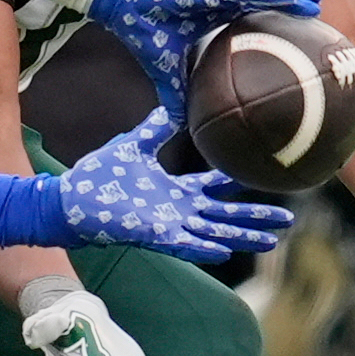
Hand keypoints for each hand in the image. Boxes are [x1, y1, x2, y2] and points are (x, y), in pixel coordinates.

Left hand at [49, 107, 292, 263]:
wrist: (67, 198)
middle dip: (255, 218)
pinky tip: (223, 251)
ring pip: (212, 233)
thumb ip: (154, 128)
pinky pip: (181, 244)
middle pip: (225, 215)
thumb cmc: (97, 177)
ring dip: (240, 237)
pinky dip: (201, 248)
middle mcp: (177, 211)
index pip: (215, 188)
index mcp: (175, 190)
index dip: (238, 183)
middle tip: (287, 219)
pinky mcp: (151, 235)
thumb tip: (170, 104)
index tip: (264, 176)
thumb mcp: (133, 146)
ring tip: (270, 242)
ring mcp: (166, 225)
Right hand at [87, 0, 319, 113]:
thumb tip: (183, 129)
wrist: (117, 3)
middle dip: (295, 1)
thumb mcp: (166, 69)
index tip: (303, 33)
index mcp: (216, 12)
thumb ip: (178, 95)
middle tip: (319, 15)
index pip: (256, 13)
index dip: (280, 18)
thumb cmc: (142, 29)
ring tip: (315, 1)